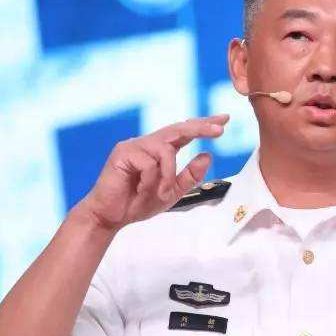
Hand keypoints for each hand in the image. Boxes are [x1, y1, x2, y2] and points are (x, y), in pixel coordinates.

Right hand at [71, 114, 230, 231]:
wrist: (111, 216)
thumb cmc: (138, 203)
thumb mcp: (172, 191)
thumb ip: (189, 175)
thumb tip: (208, 154)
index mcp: (159, 150)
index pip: (184, 133)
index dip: (203, 124)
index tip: (224, 119)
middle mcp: (147, 143)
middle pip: (178, 129)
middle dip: (200, 128)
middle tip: (220, 129)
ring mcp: (134, 145)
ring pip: (165, 150)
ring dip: (168, 175)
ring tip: (160, 193)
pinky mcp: (122, 153)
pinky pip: (149, 163)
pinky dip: (151, 181)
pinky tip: (142, 190)